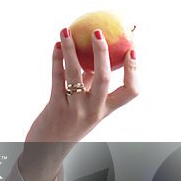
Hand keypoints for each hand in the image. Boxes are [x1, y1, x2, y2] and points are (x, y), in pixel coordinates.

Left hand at [19, 27, 138, 180]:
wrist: (46, 150)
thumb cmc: (69, 120)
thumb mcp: (86, 105)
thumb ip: (92, 83)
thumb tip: (98, 52)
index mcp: (106, 109)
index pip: (130, 92)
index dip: (134, 70)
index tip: (133, 48)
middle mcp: (94, 110)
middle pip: (105, 79)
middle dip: (102, 53)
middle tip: (98, 32)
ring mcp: (74, 109)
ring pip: (75, 75)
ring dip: (71, 49)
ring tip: (66, 30)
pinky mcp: (55, 107)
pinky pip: (56, 79)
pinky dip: (56, 60)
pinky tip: (56, 45)